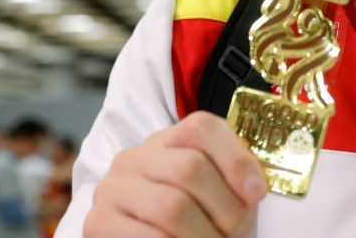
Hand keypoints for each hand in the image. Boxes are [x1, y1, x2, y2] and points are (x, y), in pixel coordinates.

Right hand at [84, 111, 267, 237]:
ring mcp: (113, 188)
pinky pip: (151, 237)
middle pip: (190, 168)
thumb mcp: (214, 193)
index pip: (202, 127)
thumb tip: (254, 188)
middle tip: (236, 232)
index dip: (235, 159)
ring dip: (205, 235)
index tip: (257, 193)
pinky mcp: (98, 222)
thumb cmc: (191, 220)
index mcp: (168, 140)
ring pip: (172, 206)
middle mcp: (135, 157)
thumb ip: (234, 180)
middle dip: (225, 208)